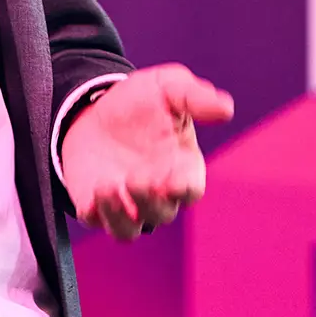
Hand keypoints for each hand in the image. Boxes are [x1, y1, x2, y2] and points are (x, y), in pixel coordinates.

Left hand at [61, 64, 234, 239]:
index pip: (191, 190)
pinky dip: (94, 215)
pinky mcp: (95, 205)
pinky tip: (89, 198)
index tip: (173, 181)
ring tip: (107, 186)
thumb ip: (196, 97)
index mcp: (182, 167)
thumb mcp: (168, 87)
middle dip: (149, 200)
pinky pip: (96, 222)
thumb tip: (226, 108)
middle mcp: (156, 192)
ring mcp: (125, 202)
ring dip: (120, 215)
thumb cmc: (141, 100)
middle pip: (161, 213)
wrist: (94, 105)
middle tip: (136, 177)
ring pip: (129, 229)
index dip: (184, 189)